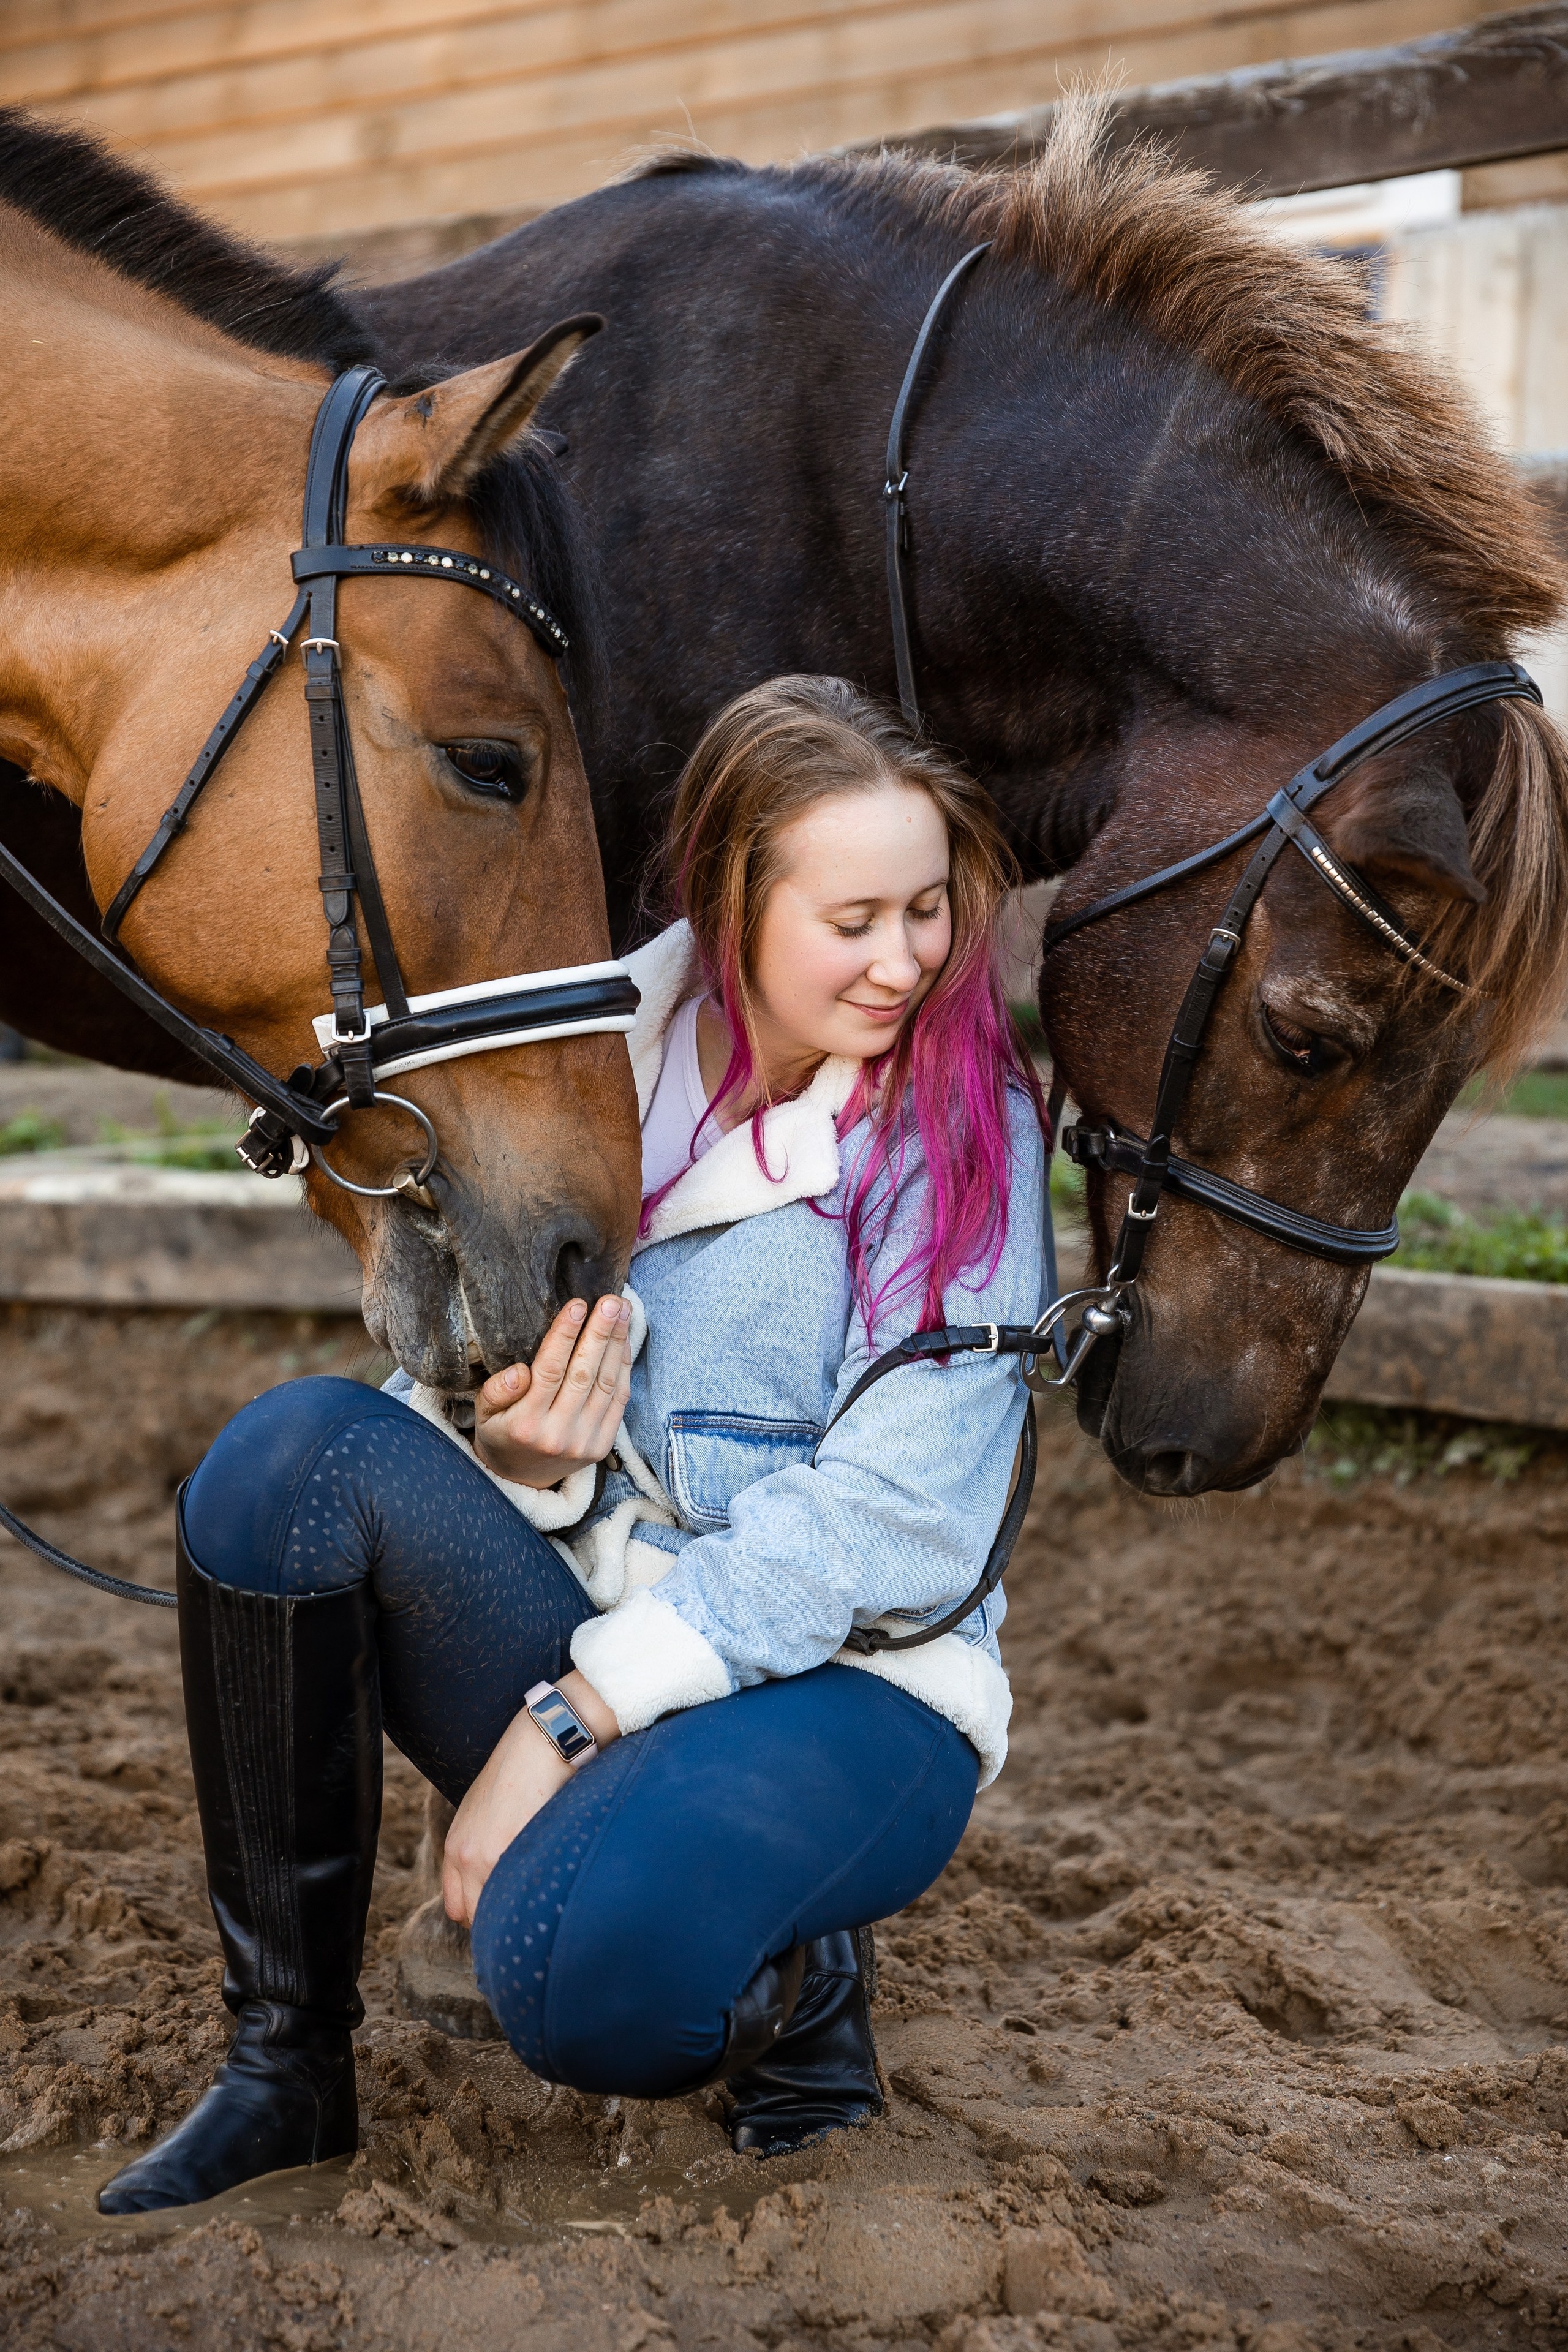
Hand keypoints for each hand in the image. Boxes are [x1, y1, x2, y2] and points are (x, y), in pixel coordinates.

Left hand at [443, 1671, 618, 1925]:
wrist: (541, 1739)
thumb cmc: (521, 1768)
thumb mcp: (485, 1809)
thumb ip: (481, 1846)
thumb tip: (500, 1878)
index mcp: (455, 1847)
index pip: (457, 1908)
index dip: (481, 1915)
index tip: (504, 1912)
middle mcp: (464, 1857)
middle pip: (474, 1918)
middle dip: (498, 1920)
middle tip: (525, 1914)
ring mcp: (488, 1857)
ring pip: (497, 1913)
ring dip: (518, 1913)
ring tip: (541, 1903)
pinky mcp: (516, 1851)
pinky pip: (522, 1895)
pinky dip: (535, 1898)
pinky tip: (551, 1887)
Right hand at [473, 1293, 630, 1488]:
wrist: (522, 1479)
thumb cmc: (502, 1433)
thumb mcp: (484, 1413)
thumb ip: (497, 1390)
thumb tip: (521, 1371)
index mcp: (526, 1423)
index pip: (550, 1370)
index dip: (565, 1335)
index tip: (578, 1305)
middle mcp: (558, 1433)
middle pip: (584, 1373)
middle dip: (600, 1332)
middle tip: (612, 1301)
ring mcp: (585, 1441)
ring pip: (606, 1383)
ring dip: (617, 1343)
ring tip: (623, 1311)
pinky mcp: (603, 1444)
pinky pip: (618, 1400)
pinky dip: (624, 1367)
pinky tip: (624, 1340)